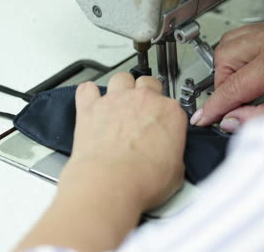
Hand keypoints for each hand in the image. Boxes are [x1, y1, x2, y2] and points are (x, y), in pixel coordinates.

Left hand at [60, 73, 186, 210]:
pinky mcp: (90, 108)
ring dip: (121, 87)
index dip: (166, 116)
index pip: (173, 105)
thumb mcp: (176, 173)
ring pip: (121, 78)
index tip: (162, 124)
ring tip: (120, 102)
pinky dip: (89, 94)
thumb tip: (170, 160)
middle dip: (147, 92)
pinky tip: (91, 101)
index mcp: (170, 113)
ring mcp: (116, 101)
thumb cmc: (142, 179)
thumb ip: (174, 155)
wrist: (110, 185)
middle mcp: (144, 100)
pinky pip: (87, 89)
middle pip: (149, 82)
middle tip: (143, 109)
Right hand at [191, 18, 263, 130]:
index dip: (214, 106)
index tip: (203, 118)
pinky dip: (238, 55)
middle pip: (224, 58)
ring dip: (227, 68)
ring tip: (241, 88)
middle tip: (231, 104)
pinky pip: (243, 35)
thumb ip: (260, 117)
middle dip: (221, 85)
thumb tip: (231, 120)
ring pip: (229, 43)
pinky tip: (249, 71)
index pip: (232, 86)